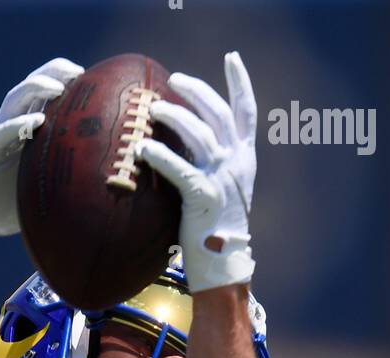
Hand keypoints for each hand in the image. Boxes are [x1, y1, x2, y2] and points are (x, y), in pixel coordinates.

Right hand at [0, 57, 83, 244]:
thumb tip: (94, 199)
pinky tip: (38, 119)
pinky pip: (3, 131)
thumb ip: (60, 189)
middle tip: (79, 72)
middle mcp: (12, 127)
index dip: (67, 86)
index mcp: (27, 135)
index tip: (92, 83)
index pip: (47, 100)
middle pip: (32, 88)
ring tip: (58, 87)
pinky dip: (20, 124)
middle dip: (55, 73)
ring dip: (36, 87)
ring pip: (16, 99)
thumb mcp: (38, 195)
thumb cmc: (0, 207)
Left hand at [136, 51, 256, 291]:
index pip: (246, 112)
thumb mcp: (218, 192)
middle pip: (218, 112)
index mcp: (244, 160)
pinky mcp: (204, 196)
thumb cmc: (214, 233)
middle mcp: (236, 164)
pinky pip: (179, 167)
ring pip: (199, 133)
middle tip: (174, 79)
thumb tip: (179, 146)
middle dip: (196, 90)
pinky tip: (142, 148)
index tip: (232, 58)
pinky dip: (159, 155)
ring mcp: (222, 179)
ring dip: (174, 116)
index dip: (240, 82)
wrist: (223, 267)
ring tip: (153, 110)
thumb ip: (207, 166)